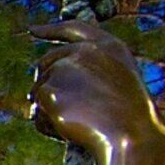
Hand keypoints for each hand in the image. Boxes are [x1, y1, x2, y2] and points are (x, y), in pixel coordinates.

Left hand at [26, 21, 164, 164]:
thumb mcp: (119, 84)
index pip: (74, 29)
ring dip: (50, 111)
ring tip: (78, 123)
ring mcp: (65, 69)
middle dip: (47, 87)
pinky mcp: (51, 90)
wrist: (131, 135)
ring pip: (39, 92)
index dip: (52, 29)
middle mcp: (84, 51)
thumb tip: (48, 85)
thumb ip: (91, 72)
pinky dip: (48, 127)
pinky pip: (39, 114)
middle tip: (65, 112)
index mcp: (108, 46)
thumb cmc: (128, 118)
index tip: (33, 29)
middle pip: (45, 64)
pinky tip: (70, 131)